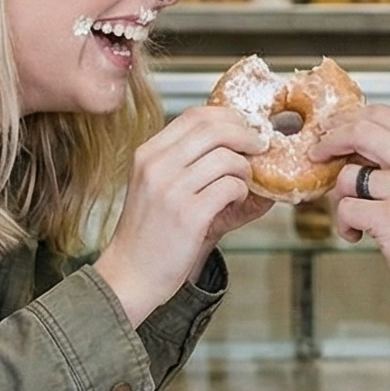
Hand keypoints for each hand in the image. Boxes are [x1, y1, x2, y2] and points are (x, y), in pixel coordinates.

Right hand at [93, 105, 266, 321]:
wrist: (130, 274)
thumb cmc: (148, 233)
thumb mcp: (155, 186)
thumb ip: (184, 161)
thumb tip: (234, 139)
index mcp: (148, 154)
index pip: (195, 116)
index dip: (228, 117)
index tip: (245, 129)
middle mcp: (157, 166)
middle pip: (214, 129)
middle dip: (245, 135)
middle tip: (259, 148)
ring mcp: (171, 190)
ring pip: (227, 158)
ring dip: (245, 170)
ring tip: (241, 184)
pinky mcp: (189, 215)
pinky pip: (230, 187)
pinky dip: (241, 192)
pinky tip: (233, 203)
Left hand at [315, 106, 389, 304]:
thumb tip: (354, 146)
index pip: (382, 114)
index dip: (349, 120)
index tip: (333, 133)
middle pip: (359, 132)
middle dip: (330, 142)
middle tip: (318, 156)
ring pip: (347, 176)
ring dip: (340, 199)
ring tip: (355, 218)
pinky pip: (346, 209)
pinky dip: (345, 225)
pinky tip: (358, 235)